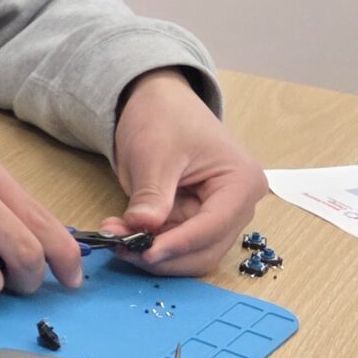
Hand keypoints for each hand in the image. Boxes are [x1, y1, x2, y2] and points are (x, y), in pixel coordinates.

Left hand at [103, 71, 267, 274]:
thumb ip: (152, 194)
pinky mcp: (194, 220)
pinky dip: (149, 244)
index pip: (214, 227)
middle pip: (205, 250)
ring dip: (152, 253)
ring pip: (189, 254)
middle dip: (163, 254)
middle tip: (121, 247)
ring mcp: (217, 216)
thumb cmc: (165, 117)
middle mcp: (237, 206)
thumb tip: (143, 227)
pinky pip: (174, 244)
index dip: (179, 244)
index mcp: (241, 183)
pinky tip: (123, 232)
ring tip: (116, 237)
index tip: (145, 254)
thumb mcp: (156, 153)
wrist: (156, 103)